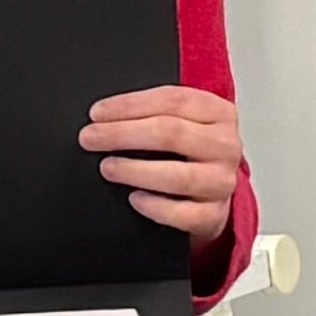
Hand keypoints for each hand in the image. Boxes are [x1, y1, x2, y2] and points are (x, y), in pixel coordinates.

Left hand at [78, 86, 241, 244]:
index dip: (130, 105)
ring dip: (135, 171)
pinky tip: (134, 198)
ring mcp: (221, 182)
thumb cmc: (189, 149)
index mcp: (218, 112)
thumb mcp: (183, 120)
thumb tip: (104, 118)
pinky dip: (155, 207)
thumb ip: (152, 113)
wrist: (212, 188)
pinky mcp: (215, 214)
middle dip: (123, 134)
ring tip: (108, 167)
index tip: (98, 113)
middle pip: (172, 133)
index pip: (173, 100)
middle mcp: (224, 146)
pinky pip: (183, 214)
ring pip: (178, 176)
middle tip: (91, 138)